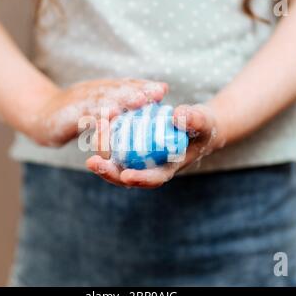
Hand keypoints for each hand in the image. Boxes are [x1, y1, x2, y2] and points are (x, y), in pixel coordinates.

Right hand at [23, 79, 167, 146]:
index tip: (162, 90)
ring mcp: (78, 101)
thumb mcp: (95, 107)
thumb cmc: (72, 115)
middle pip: (116, 89)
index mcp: (100, 91)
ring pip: (102, 99)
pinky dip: (97, 116)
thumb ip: (115, 105)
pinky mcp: (66, 115)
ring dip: (122, 98)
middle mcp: (91, 92)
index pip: (124, 86)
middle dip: (137, 90)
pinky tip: (111, 117)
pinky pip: (83, 115)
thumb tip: (143, 104)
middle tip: (156, 93)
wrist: (38, 116)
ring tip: (139, 100)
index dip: (143, 87)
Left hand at [86, 104, 226, 187]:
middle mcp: (149, 167)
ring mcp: (138, 157)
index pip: (153, 179)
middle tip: (93, 162)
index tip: (126, 175)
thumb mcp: (203, 121)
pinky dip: (106, 135)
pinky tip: (100, 120)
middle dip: (108, 172)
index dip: (139, 179)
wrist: (195, 124)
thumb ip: (194, 120)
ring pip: (115, 161)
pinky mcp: (131, 145)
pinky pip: (115, 144)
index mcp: (167, 168)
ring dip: (102, 151)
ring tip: (95, 132)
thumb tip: (178, 116)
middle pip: (125, 176)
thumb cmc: (202, 126)